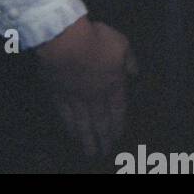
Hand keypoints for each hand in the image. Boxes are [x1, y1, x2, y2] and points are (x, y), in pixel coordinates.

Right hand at [36, 16, 136, 158]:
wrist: (65, 42)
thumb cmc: (97, 40)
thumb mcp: (122, 44)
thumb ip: (129, 61)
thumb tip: (135, 73)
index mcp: (113, 84)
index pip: (118, 110)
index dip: (118, 124)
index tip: (118, 137)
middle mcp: (95, 96)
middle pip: (101, 122)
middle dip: (104, 138)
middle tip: (104, 152)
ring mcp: (75, 98)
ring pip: (82, 124)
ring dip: (87, 139)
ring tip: (89, 151)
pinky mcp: (58, 96)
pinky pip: (65, 117)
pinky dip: (69, 127)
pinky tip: (71, 134)